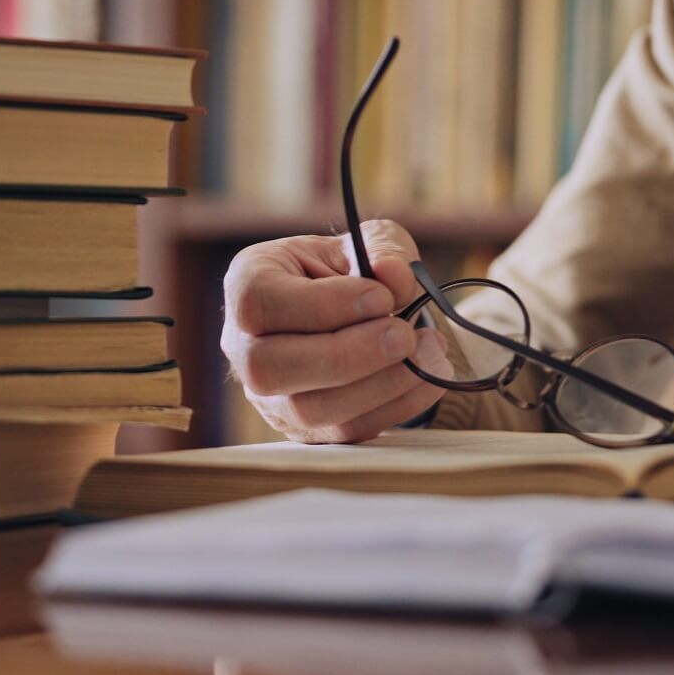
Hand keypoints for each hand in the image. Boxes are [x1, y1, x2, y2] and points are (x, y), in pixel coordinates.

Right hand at [221, 219, 450, 442]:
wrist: (352, 314)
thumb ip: (384, 250)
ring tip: (429, 352)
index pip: (259, 303)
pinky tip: (429, 377)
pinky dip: (396, 406)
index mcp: (247, 285)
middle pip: (268, 367)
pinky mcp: (305, 428)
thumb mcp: (367, 243)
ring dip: (378, 385)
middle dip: (346, 355)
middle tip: (404, 335)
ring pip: (307, 409)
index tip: (381, 297)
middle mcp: (244, 346)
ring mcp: (270, 395)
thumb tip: (396, 277)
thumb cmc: (348, 272)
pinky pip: (345, 431)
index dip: (320, 305)